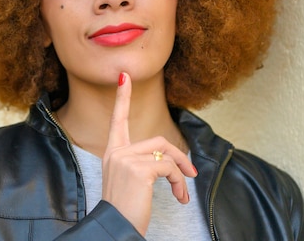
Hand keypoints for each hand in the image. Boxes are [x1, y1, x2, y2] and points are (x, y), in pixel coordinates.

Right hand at [101, 72, 197, 235]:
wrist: (115, 227)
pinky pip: (170, 168)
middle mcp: (116, 152)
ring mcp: (126, 159)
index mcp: (112, 152)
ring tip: (182, 193)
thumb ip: (140, 163)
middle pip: (158, 142)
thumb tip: (168, 160)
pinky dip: (179, 182)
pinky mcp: (139, 169)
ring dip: (181, 174)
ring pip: (166, 155)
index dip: (122, 97)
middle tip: (191, 174)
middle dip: (179, 157)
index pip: (118, 119)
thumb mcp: (128, 181)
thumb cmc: (123, 208)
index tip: (124, 77)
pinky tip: (178, 197)